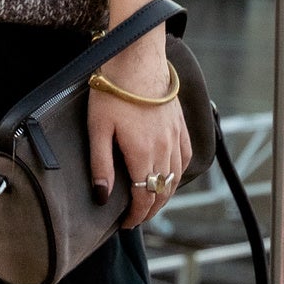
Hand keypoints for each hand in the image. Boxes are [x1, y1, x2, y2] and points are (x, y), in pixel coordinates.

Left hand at [86, 27, 189, 231]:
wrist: (137, 60)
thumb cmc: (113, 93)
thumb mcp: (98, 129)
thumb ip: (101, 165)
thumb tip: (102, 197)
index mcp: (143, 154)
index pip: (143, 196)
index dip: (135, 215)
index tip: (125, 223)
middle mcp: (164, 150)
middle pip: (161, 191)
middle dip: (149, 209)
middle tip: (136, 218)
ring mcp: (175, 137)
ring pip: (175, 177)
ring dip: (164, 194)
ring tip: (151, 202)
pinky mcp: (179, 125)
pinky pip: (185, 157)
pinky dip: (178, 174)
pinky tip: (171, 176)